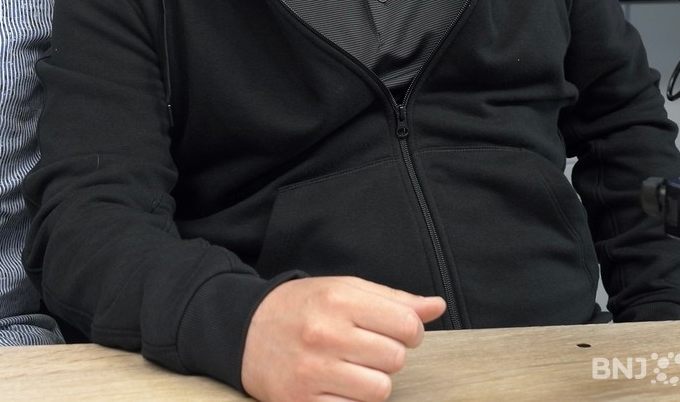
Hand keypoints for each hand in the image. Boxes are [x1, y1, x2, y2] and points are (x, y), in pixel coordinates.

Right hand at [240, 276, 446, 401]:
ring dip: (371, 382)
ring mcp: (312, 370)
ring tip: (349, 368)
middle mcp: (324, 333)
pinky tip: (334, 385)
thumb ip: (392, 299)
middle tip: (362, 349)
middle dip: (386, 356)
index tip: (391, 330)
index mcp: (338, 299)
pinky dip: (350, 401)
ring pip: (380, 390)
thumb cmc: (301, 308)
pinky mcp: (301, 400)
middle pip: (396, 359)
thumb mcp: (342, 289)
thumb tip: (437, 306)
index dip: (408, 331)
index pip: (407, 325)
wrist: (243, 331)